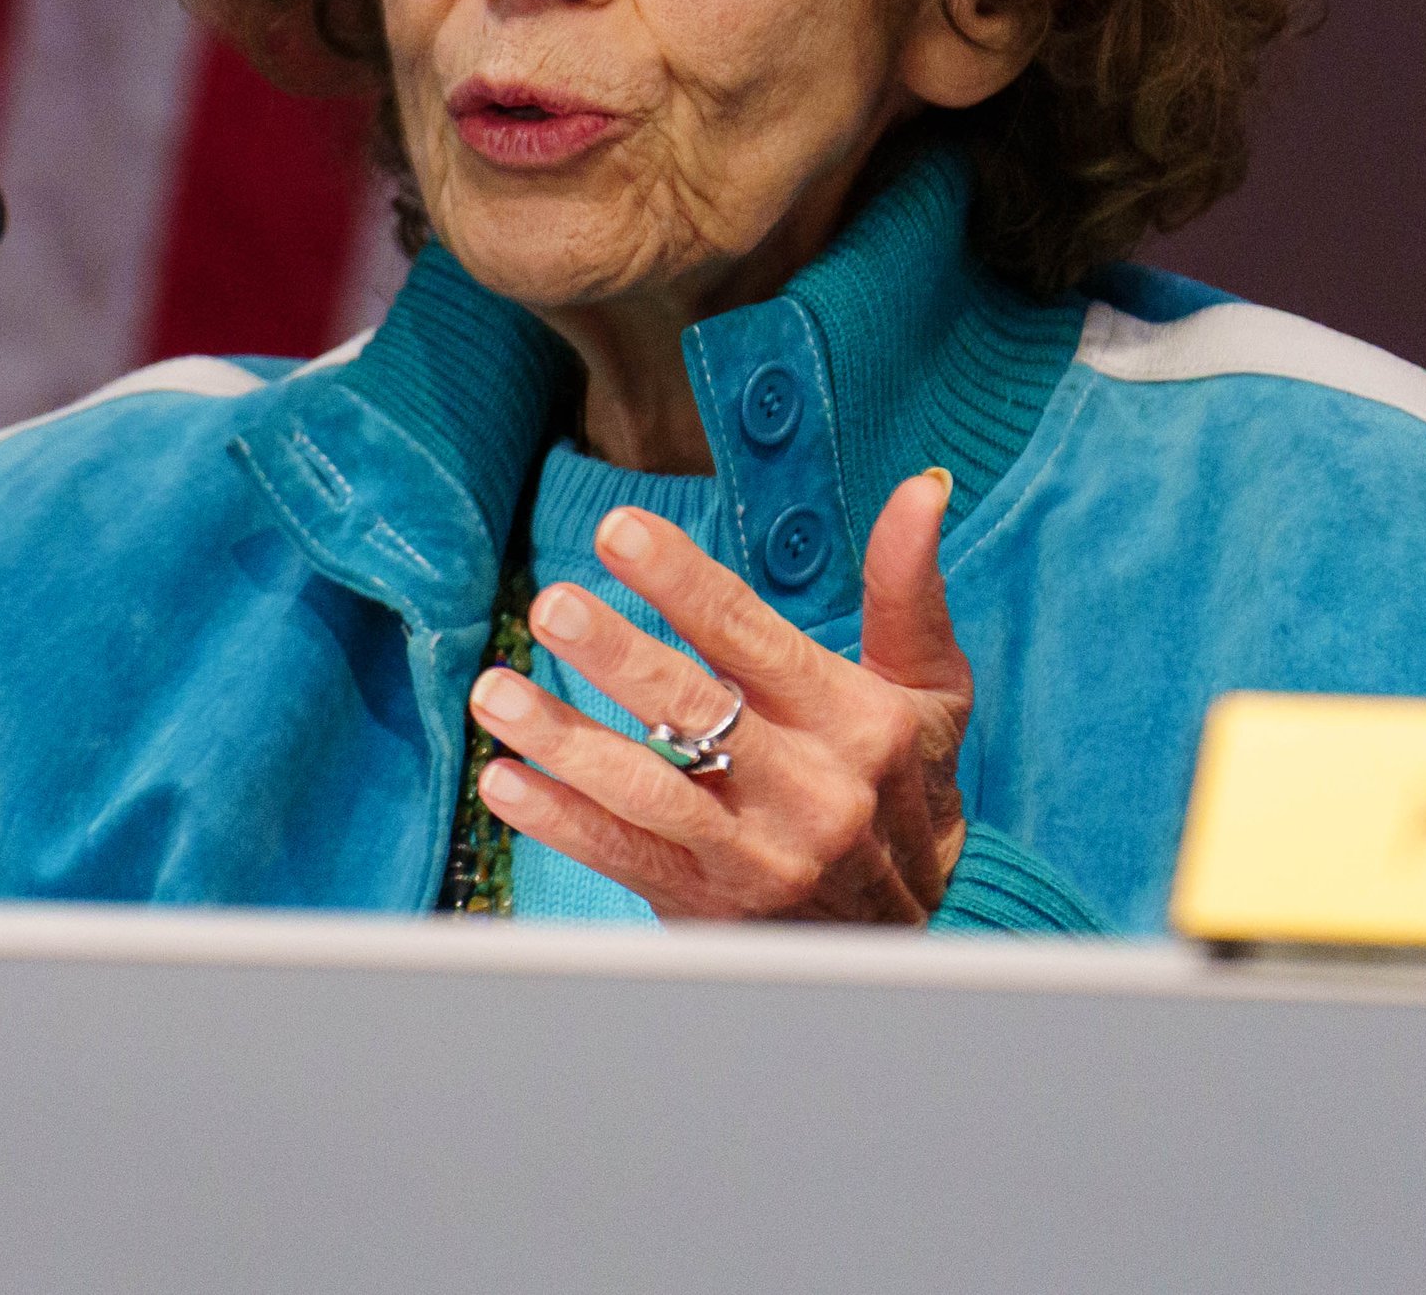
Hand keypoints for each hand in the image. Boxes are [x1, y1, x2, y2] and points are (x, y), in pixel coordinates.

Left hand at [469, 470, 971, 925]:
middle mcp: (806, 790)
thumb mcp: (930, 689)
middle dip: (616, 655)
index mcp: (854, 721)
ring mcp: (754, 856)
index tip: (619, 530)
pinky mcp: (708, 906)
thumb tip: (922, 487)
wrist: (912, 938)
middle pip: (694, 710)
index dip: (683, 581)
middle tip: (552, 605)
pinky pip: (623, 858)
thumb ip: (907, 588)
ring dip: (564, 741)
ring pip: (647, 791)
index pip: (752, 636)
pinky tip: (505, 782)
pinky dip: (559, 822)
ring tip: (496, 692)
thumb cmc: (909, 784)